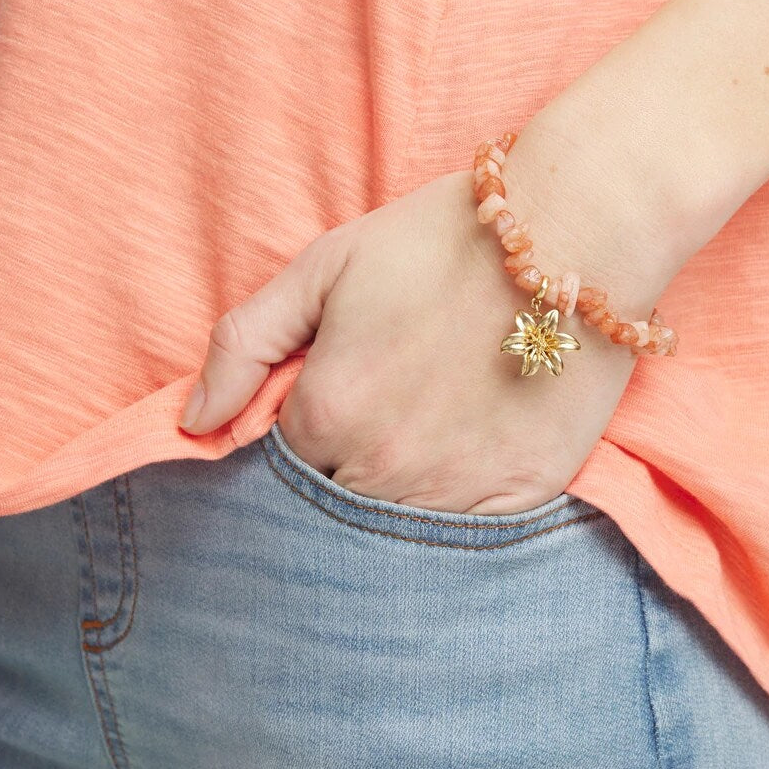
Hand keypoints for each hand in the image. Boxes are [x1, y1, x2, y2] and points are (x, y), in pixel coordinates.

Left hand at [177, 160, 658, 514]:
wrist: (574, 231)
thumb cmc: (442, 239)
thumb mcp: (325, 266)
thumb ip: (244, 343)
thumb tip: (193, 421)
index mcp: (329, 410)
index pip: (284, 467)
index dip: (305, 439)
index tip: (335, 408)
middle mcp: (384, 465)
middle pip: (336, 508)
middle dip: (345, 475)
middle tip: (385, 423)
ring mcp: (455, 489)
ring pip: (397, 532)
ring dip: (400, 498)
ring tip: (428, 440)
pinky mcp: (522, 494)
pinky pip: (469, 536)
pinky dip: (460, 509)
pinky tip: (470, 458)